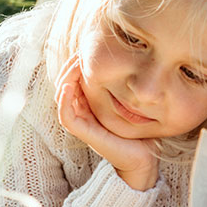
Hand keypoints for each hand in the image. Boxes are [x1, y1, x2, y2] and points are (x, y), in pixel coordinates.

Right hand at [55, 58, 159, 190]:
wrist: (144, 157)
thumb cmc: (141, 130)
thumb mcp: (133, 102)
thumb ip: (127, 86)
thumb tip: (135, 62)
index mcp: (92, 104)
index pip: (75, 79)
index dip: (77, 64)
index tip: (86, 49)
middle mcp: (84, 112)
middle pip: (66, 84)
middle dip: (70, 66)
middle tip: (80, 51)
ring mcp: (82, 122)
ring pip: (62, 96)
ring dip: (65, 78)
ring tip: (75, 63)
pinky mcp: (83, 133)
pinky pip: (66, 115)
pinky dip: (64, 100)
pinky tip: (70, 85)